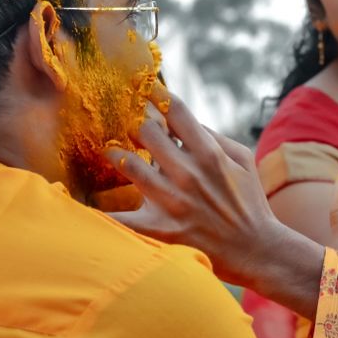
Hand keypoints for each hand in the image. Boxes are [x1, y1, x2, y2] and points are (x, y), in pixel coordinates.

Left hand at [107, 90, 323, 318]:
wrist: (256, 251)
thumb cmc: (249, 202)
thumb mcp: (242, 160)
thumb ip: (213, 136)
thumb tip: (182, 122)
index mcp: (210, 154)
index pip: (175, 111)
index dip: (154, 92)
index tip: (142, 87)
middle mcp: (189, 174)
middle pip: (147, 131)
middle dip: (136, 124)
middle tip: (130, 126)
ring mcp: (172, 202)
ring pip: (129, 164)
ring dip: (116, 154)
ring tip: (110, 151)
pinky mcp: (160, 230)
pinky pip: (121, 220)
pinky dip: (101, 214)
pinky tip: (81, 206)